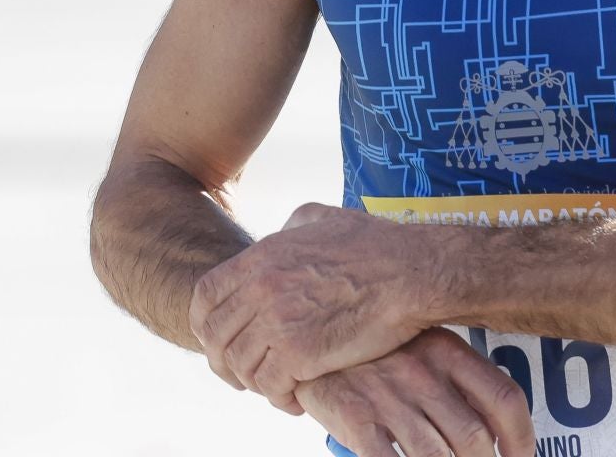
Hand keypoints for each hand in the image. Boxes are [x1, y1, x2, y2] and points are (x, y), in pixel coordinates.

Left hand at [190, 202, 447, 411]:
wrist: (411, 273)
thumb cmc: (375, 244)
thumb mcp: (319, 217)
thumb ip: (287, 228)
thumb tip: (277, 236)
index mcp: (261, 257)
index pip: (205, 296)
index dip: (205, 322)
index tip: (217, 336)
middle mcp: (261, 289)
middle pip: (216, 336)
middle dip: (223, 359)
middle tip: (241, 372)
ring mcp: (278, 323)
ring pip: (240, 366)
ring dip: (254, 381)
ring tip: (274, 385)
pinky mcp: (301, 354)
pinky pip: (270, 387)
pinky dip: (279, 398)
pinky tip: (295, 397)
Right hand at [296, 328, 535, 456]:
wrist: (307, 333)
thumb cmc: (372, 347)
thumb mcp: (420, 344)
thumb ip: (456, 377)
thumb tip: (496, 425)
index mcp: (447, 350)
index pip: (504, 399)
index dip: (522, 440)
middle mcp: (423, 374)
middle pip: (475, 438)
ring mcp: (389, 397)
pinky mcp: (356, 418)